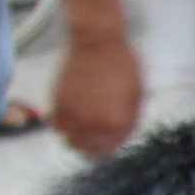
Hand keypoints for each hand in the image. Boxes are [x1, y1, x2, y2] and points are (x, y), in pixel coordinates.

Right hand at [51, 30, 141, 158]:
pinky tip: (69, 120)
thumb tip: (120, 134)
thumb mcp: (139, 97)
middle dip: (91, 149)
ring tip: (80, 132)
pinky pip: (55, 124)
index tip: (107, 144)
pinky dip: (62, 125)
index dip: (109, 147)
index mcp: (118, 124)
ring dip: (75, 139)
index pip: (110, 149)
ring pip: (68, 140)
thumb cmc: (124, 67)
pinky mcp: (57, 101)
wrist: (98, 43)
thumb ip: (129, 120)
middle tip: (93, 142)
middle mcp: (94, 123)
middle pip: (86, 150)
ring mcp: (74, 113)